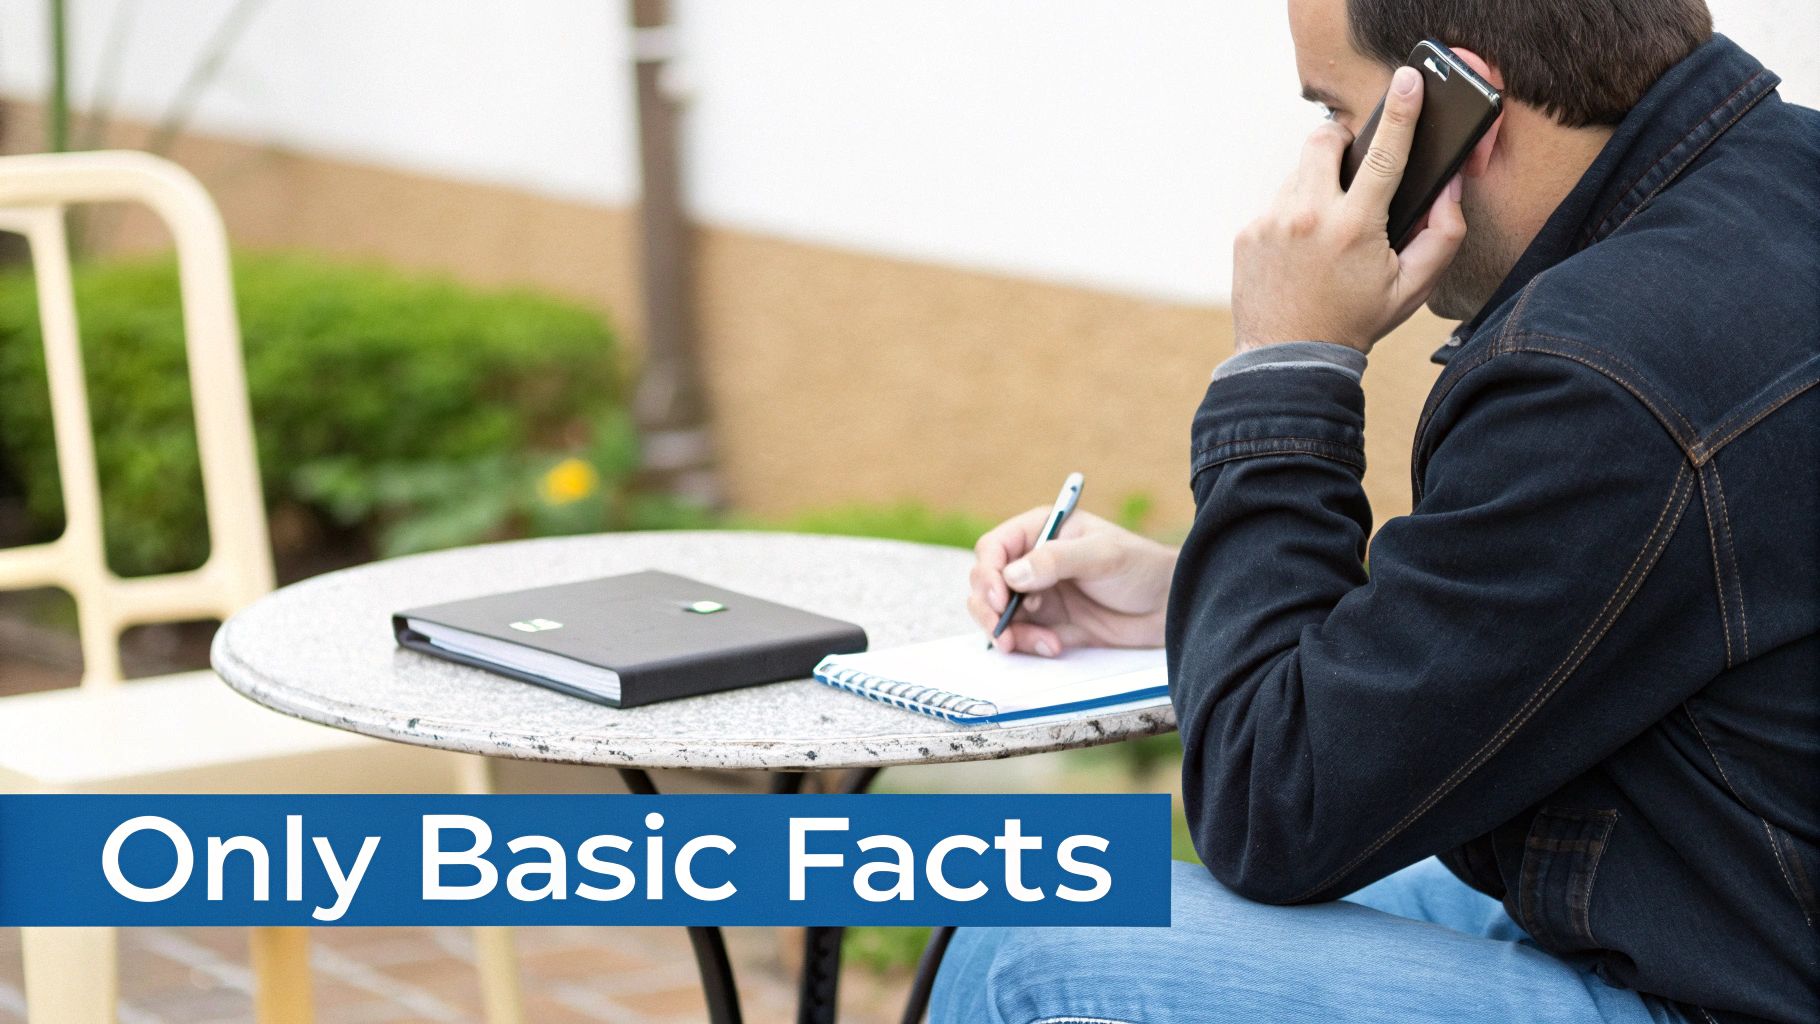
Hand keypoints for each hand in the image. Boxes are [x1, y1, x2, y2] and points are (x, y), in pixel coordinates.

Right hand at [967, 508, 1177, 655]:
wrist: (1169, 607)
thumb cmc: (1140, 567)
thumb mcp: (1102, 555)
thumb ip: (1056, 560)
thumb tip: (1011, 575)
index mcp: (1040, 531)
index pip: (994, 548)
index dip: (988, 572)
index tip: (1001, 597)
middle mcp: (1032, 562)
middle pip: (985, 583)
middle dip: (989, 608)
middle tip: (1003, 630)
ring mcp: (1038, 594)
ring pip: (997, 613)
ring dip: (1008, 632)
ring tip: (1040, 643)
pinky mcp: (1048, 624)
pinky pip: (1020, 636)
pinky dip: (1029, 644)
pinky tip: (1055, 646)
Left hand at [1231, 65, 1466, 354]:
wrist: (1288, 358)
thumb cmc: (1355, 321)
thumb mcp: (1413, 287)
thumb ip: (1444, 234)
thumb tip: (1450, 187)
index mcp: (1354, 227)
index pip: (1386, 155)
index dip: (1403, 112)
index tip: (1410, 80)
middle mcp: (1308, 216)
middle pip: (1324, 139)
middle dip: (1341, 140)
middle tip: (1353, 162)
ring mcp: (1271, 222)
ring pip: (1298, 173)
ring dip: (1317, 185)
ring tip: (1327, 228)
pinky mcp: (1248, 233)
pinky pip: (1276, 203)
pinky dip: (1293, 214)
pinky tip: (1301, 249)